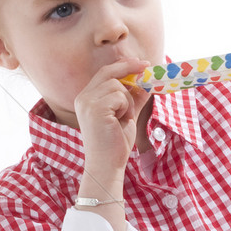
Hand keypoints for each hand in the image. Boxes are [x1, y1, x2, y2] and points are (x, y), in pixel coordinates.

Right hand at [74, 58, 149, 175]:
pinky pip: (119, 96)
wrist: (107, 166)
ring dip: (129, 100)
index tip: (141, 63)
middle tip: (147, 67)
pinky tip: (122, 121)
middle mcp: (83, 98)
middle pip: (108, 72)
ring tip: (125, 117)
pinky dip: (127, 107)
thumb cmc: (115, 144)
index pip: (104, 73)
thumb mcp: (126, 116)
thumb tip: (145, 83)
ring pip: (117, 85)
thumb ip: (133, 99)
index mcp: (87, 98)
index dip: (123, 65)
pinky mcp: (95, 109)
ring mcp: (87, 103)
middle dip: (130, 67)